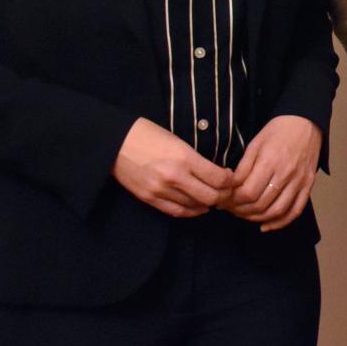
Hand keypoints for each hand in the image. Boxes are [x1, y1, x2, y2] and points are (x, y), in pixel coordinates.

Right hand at [111, 117, 235, 217]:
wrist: (116, 142)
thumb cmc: (149, 135)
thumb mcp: (178, 140)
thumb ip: (196, 158)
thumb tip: (216, 172)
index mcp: (184, 158)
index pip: (218, 178)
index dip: (229, 180)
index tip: (230, 177)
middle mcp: (174, 177)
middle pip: (210, 196)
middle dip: (223, 195)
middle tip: (226, 191)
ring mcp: (160, 190)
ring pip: (195, 206)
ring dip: (207, 203)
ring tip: (213, 198)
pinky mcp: (149, 199)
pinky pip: (176, 211)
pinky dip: (191, 211)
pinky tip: (199, 208)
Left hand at [222, 115, 321, 231]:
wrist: (306, 122)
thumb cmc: (277, 131)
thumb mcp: (255, 144)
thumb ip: (243, 168)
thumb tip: (230, 188)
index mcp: (270, 162)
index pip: (248, 193)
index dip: (232, 201)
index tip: (222, 201)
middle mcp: (286, 174)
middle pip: (260, 205)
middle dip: (240, 211)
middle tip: (230, 209)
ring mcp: (299, 181)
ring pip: (276, 211)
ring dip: (256, 218)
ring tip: (244, 215)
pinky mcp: (308, 185)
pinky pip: (296, 210)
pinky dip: (280, 222)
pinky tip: (266, 226)